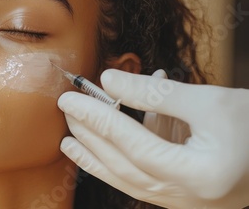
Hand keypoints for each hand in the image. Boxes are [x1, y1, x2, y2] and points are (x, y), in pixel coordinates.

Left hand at [57, 69, 248, 208]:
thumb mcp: (211, 101)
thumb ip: (155, 93)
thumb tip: (108, 81)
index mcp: (199, 175)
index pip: (132, 145)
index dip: (98, 119)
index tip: (71, 99)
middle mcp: (189, 198)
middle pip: (124, 166)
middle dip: (91, 136)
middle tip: (67, 110)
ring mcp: (186, 203)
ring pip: (128, 181)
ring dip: (96, 158)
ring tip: (69, 140)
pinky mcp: (185, 198)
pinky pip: (142, 184)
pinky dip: (117, 167)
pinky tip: (100, 153)